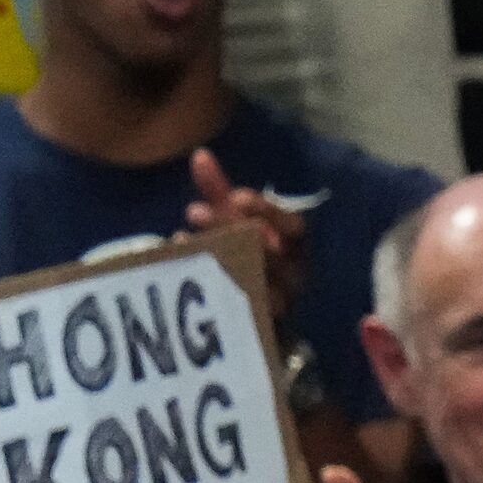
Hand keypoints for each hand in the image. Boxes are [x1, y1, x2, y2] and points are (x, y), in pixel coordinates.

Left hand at [186, 150, 308, 324]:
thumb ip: (222, 195)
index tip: (238, 197)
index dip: (269, 213)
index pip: (294, 229)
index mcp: (297, 250)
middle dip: (234, 230)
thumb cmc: (247, 264)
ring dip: (220, 256)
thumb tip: (199, 155)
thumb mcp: (237, 227)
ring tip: (185, 236)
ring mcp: (277, 306)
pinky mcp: (256, 327)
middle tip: (195, 210)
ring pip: (254, 279)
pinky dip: (210, 285)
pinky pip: (235, 306)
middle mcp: (294, 276)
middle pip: (270, 252)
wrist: (253, 327)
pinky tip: (185, 266)